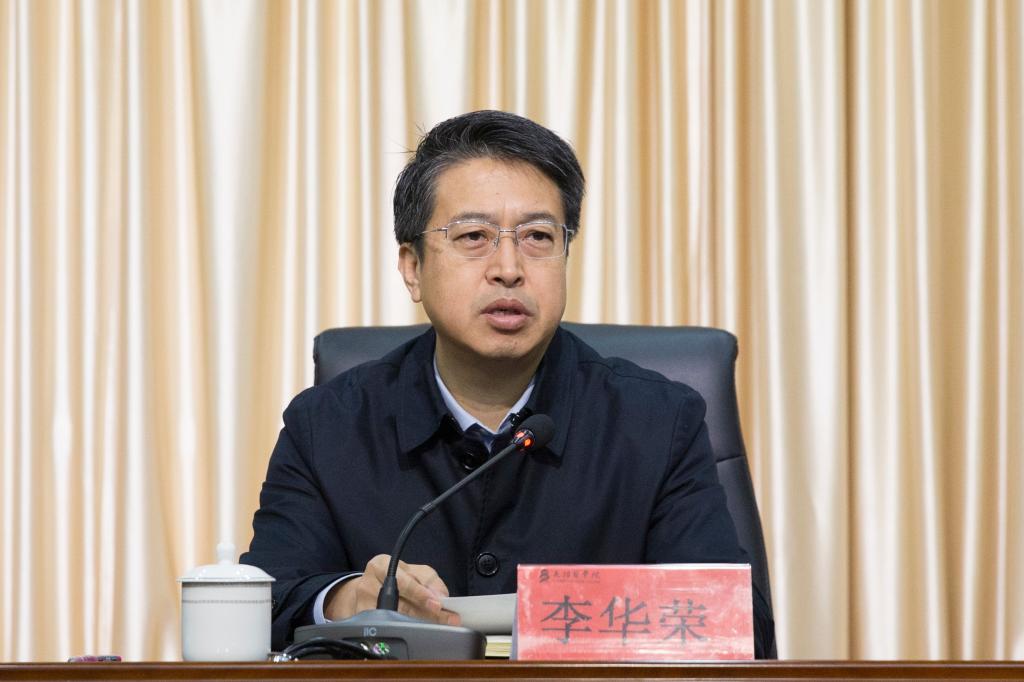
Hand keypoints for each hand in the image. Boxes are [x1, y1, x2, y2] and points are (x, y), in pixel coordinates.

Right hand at [324, 554, 461, 625]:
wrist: (368, 589)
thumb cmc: (396, 579)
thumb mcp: (414, 571)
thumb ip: (429, 580)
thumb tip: (441, 596)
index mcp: (381, 565)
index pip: (404, 582)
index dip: (422, 594)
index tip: (437, 604)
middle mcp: (368, 584)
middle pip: (401, 604)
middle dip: (427, 614)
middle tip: (447, 620)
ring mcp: (362, 605)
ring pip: (395, 619)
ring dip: (418, 625)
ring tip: (437, 628)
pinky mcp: (361, 622)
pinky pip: (385, 629)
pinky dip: (402, 632)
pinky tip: (415, 634)